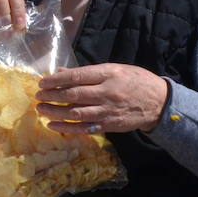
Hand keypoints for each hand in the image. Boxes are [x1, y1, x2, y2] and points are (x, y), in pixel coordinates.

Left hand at [36, 63, 168, 134]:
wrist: (159, 103)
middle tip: (38, 95)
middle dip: (52, 96)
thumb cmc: (135, 81)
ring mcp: (108, 111)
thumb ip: (88, 72)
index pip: (77, 76)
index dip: (57, 80)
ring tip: (41, 109)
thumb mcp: (114, 69)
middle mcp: (107, 93)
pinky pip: (85, 128)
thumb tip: (61, 72)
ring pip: (77, 113)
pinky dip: (67, 127)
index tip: (42, 82)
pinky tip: (53, 125)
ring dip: (56, 112)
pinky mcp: (109, 126)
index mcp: (108, 74)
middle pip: (74, 95)